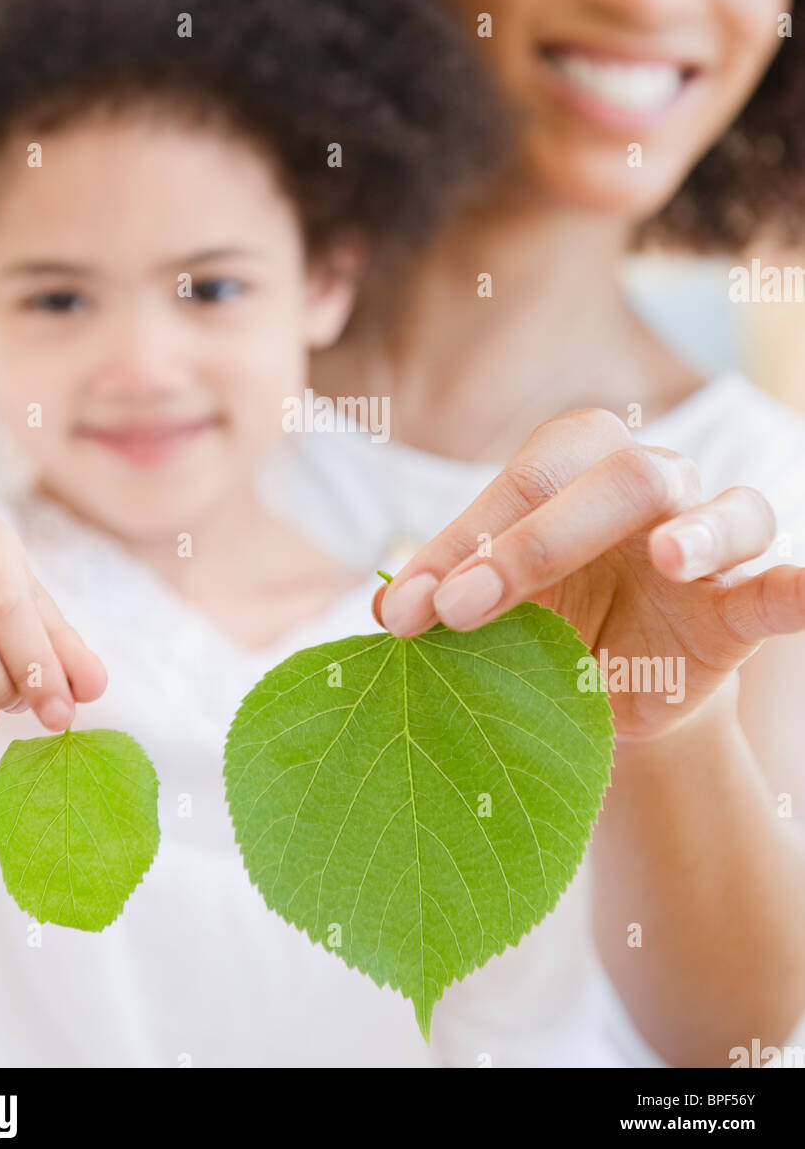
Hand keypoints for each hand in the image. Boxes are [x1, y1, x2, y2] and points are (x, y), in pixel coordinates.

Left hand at [374, 408, 804, 738]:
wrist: (603, 686)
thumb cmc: (540, 620)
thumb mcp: (488, 607)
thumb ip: (444, 596)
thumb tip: (385, 608)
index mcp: (576, 461)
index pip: (523, 482)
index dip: (459, 541)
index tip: (404, 613)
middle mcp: (650, 481)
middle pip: (620, 477)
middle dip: (536, 540)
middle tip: (462, 608)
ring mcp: (709, 537)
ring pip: (724, 506)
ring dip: (697, 530)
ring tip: (669, 558)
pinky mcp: (740, 606)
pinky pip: (780, 586)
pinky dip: (798, 586)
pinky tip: (804, 587)